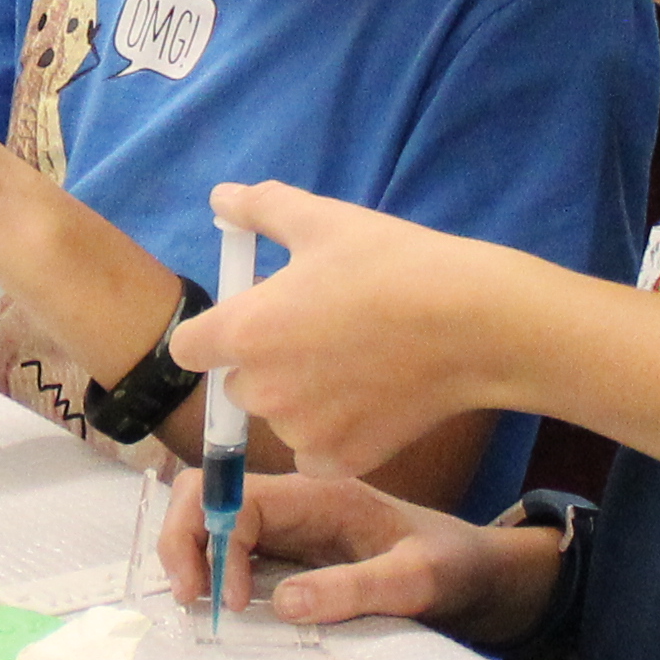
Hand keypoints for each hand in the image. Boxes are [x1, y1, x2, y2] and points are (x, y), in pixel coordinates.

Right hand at [149, 468, 547, 636]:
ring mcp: (291, 523)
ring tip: (200, 606)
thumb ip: (356, 589)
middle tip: (190, 600)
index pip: (238, 498)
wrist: (482, 574)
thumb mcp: (419, 582)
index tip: (228, 602)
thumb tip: (281, 602)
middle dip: (184, 540)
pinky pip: (234, 548)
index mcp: (322, 495)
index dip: (217, 545)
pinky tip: (221, 605)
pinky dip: (214, 571)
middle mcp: (297, 501)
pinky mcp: (292, 548)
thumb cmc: (456, 568)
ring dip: (194, 556)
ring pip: (212, 520)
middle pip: (208, 496)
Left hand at [167, 181, 531, 480]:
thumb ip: (259, 209)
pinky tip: (368, 399)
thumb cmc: (392, 264)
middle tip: (319, 333)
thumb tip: (219, 198)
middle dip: (263, 362)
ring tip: (355, 363)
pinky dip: (332, 433)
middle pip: (236, 383)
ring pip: (279, 417)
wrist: (472, 324)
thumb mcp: (321, 220)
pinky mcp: (340, 461)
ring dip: (300, 399)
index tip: (253, 317)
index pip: (187, 348)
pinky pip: (314, 451)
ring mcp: (300, 432)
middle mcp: (261, 390)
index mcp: (243, 332)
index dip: (214, 332)